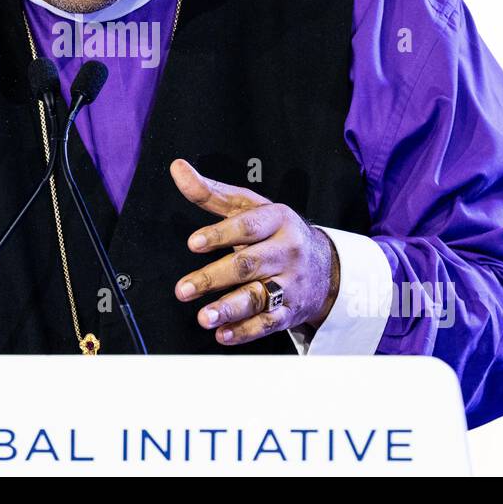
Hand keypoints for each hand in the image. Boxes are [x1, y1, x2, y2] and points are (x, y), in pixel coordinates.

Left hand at [170, 158, 339, 345]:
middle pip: (248, 265)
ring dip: (230, 309)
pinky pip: (268, 323)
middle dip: (214, 278)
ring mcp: (290, 283)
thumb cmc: (275, 232)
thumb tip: (177, 168)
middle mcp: (286, 251)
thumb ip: (212, 193)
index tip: (193, 243)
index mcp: (277, 220)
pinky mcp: (291, 311)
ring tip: (204, 317)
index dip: (220, 234)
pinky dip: (245, 331)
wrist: (325, 267)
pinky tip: (223, 334)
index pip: (248, 226)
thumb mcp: (249, 207)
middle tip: (183, 290)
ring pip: (260, 297)